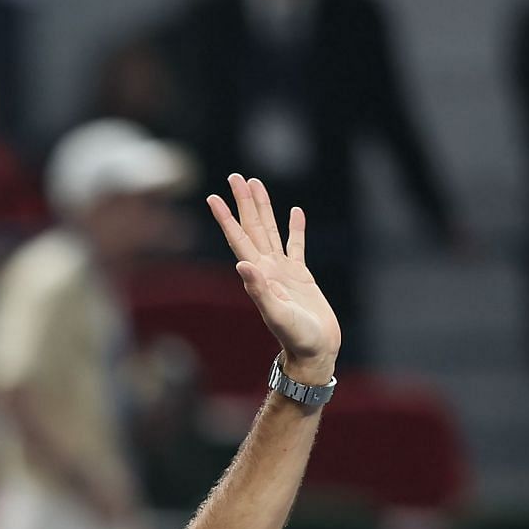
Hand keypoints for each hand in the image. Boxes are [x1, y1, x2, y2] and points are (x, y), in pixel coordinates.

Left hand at [206, 175, 340, 382]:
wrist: (315, 352)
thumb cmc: (296, 338)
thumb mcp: (277, 314)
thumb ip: (259, 290)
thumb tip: (243, 264)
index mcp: (259, 274)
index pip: (238, 239)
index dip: (226, 218)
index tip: (213, 196)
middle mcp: (267, 268)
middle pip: (253, 227)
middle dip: (244, 202)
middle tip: (236, 176)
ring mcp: (284, 271)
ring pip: (271, 231)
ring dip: (264, 208)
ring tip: (257, 184)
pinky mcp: (302, 276)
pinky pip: (297, 245)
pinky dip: (296, 228)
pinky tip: (296, 212)